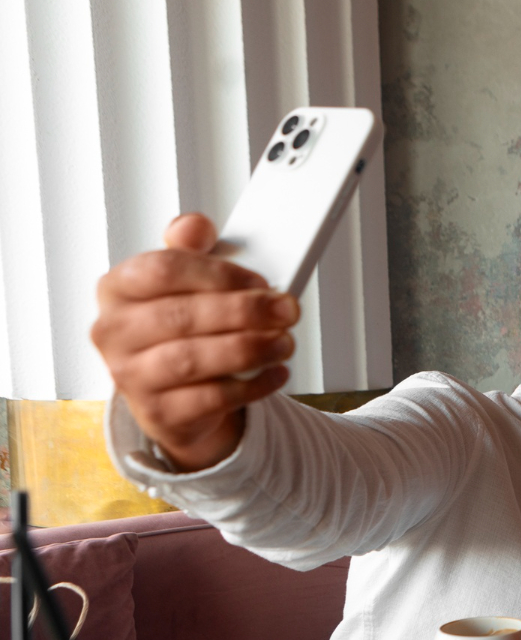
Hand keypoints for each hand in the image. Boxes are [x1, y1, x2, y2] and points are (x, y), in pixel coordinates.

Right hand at [91, 214, 299, 470]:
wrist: (172, 396)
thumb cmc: (179, 329)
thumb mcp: (182, 283)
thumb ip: (189, 251)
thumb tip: (196, 226)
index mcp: (117, 289)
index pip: (162, 270)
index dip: (217, 273)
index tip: (260, 279)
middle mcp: (114, 332)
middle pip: (181, 316)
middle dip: (244, 311)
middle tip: (287, 309)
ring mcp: (131, 376)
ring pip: (192, 359)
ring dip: (249, 348)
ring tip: (285, 341)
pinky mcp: (158, 413)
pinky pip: (211, 399)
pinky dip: (252, 386)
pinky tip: (276, 372)